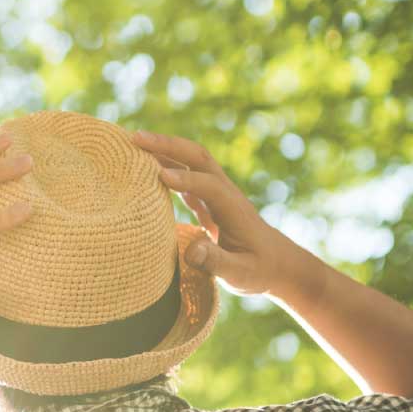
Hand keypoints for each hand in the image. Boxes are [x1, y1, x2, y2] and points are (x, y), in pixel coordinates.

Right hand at [131, 130, 318, 299]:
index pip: (209, 185)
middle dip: (168, 145)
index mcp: (233, 209)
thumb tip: (192, 250)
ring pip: (191, 162)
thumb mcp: (239, 273)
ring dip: (164, 149)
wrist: (278, 264)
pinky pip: (187, 175)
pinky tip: (146, 164)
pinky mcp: (209, 201)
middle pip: (198, 158)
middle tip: (135, 138)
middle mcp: (225, 194)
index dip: (186, 180)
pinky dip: (166, 165)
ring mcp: (217, 194)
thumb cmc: (258, 270)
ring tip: (134, 142)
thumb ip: (215, 262)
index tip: (159, 176)